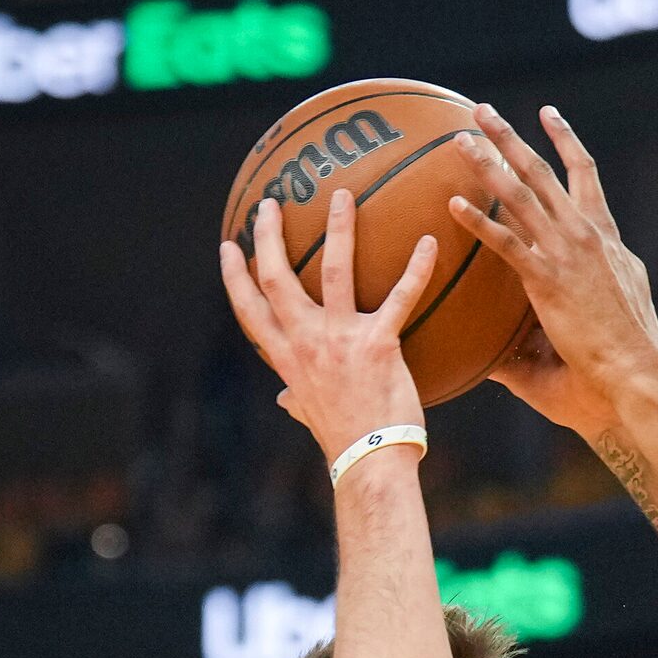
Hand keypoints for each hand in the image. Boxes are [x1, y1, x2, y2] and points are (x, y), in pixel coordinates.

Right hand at [218, 191, 436, 469]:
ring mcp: (340, 339)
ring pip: (335, 270)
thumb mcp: (309, 415)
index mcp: (287, 357)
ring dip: (339, 228)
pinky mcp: (380, 343)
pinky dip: (417, 268)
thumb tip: (286, 398)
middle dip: (269, 235)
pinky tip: (429, 241)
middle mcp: (306, 341)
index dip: (235, 275)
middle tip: (272, 203)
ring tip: (341, 195)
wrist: (370, 461)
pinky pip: (400, 296)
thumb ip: (296, 398)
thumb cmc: (344, 440)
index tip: (229, 247)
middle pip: (277, 277)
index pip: (250, 309)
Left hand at [450, 104, 657, 430]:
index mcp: (606, 236)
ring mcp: (567, 253)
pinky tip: (453, 204)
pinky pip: (505, 242)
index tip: (549, 115)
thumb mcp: (621, 299)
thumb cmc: (631, 347)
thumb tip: (585, 275)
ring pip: (520, 195)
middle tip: (483, 111)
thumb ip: (597, 281)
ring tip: (460, 140)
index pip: (585, 175)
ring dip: (488, 163)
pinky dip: (478, 221)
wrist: (638, 369)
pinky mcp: (548, 279)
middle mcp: (586, 234)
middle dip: (510, 137)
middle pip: (542, 172)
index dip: (566, 141)